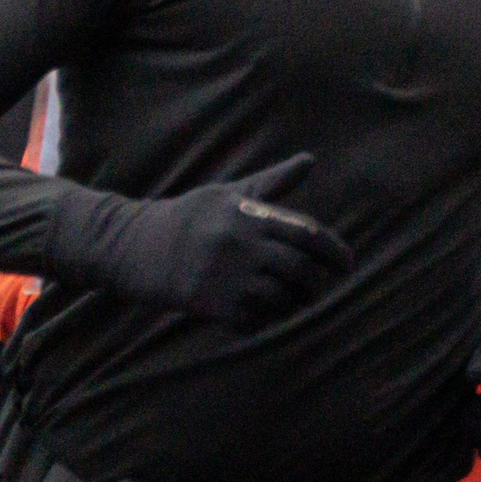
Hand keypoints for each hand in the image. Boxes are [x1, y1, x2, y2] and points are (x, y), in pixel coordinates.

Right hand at [45, 153, 352, 330]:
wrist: (132, 246)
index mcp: (249, 214)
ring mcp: (224, 274)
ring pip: (279, 298)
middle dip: (316, 283)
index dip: (334, 252)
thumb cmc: (189, 216)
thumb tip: (310, 160)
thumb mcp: (229, 193)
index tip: (347, 265)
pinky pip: (253, 320)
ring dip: (295, 305)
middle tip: (321, 289)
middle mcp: (240, 243)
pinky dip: (268, 322)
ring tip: (299, 304)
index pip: (307, 233)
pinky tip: (270, 317)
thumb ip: (272, 182)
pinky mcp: (208, 302)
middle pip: (298, 269)